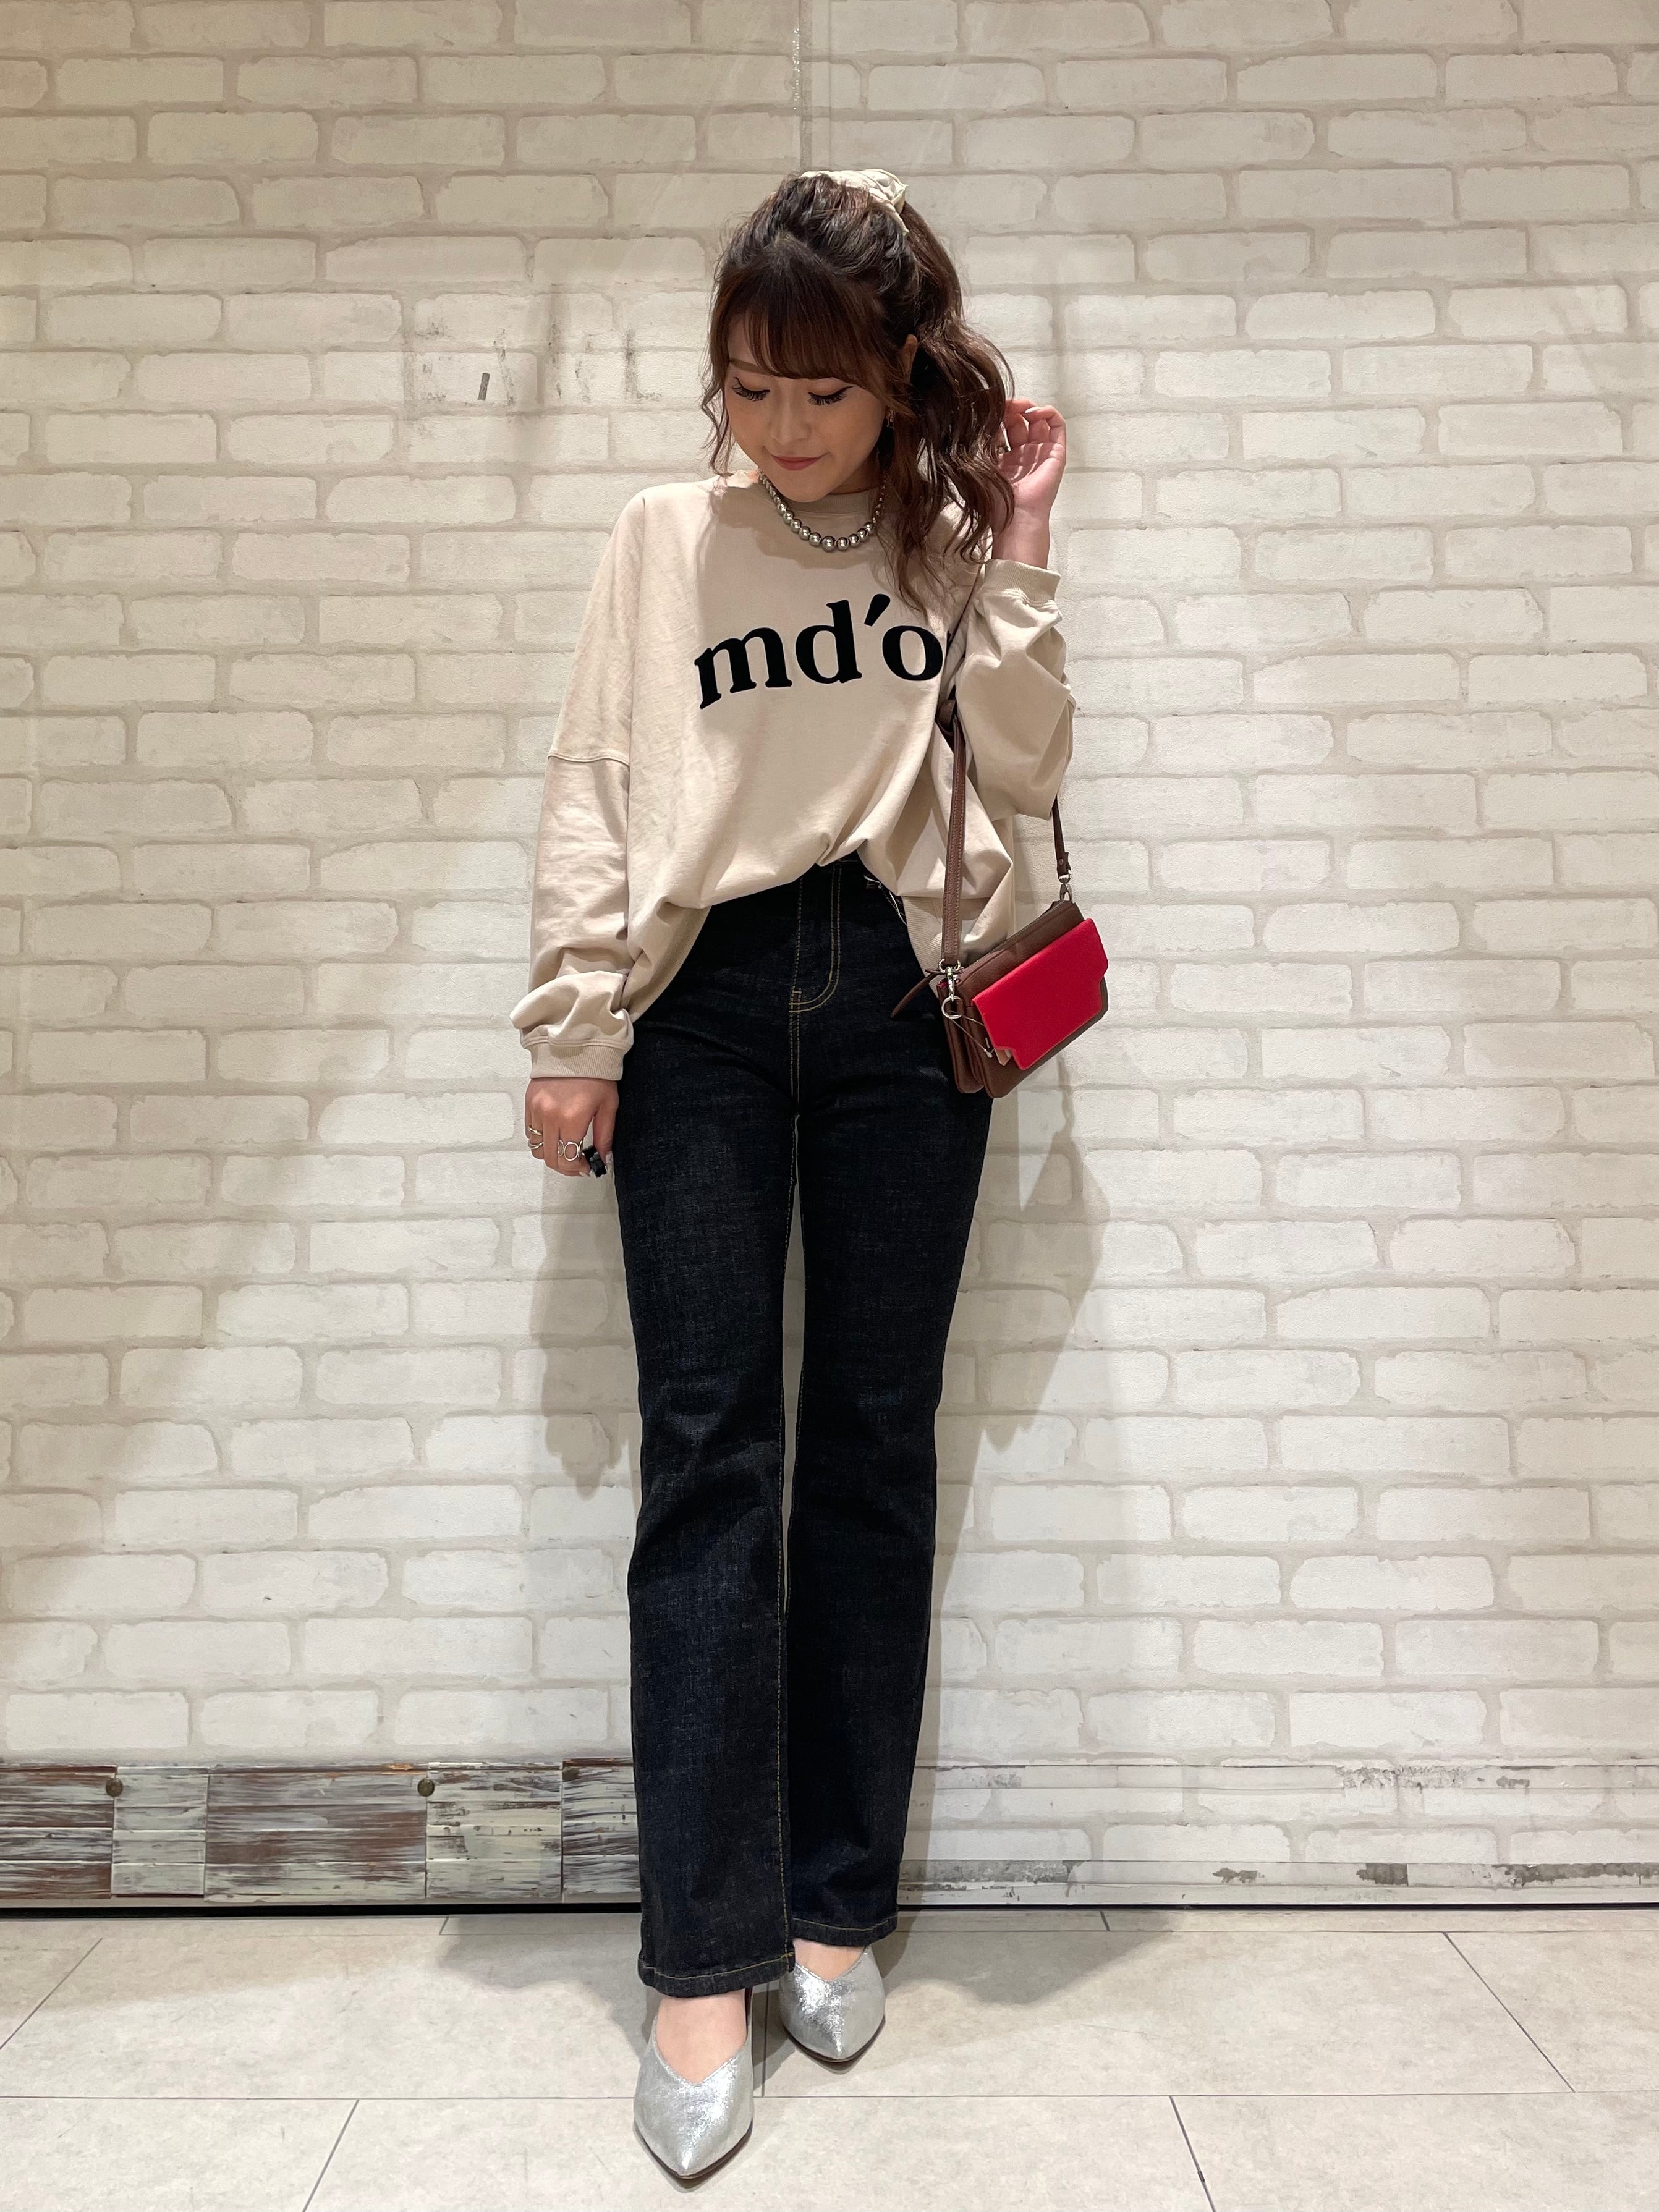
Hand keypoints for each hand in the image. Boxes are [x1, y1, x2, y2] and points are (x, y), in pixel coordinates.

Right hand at [526, 1076, 616, 1177]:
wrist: (576, 1048)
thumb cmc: (596, 1075)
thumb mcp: (608, 1106)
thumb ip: (605, 1135)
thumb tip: (603, 1158)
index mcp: (572, 1118)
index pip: (568, 1159)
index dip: (577, 1169)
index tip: (586, 1167)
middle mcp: (551, 1117)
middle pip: (551, 1158)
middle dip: (565, 1167)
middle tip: (576, 1164)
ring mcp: (537, 1110)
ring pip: (537, 1148)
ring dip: (551, 1154)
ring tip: (564, 1150)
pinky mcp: (529, 1103)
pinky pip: (530, 1132)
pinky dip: (541, 1139)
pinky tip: (554, 1135)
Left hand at [991, 399, 1065, 565]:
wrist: (1015, 517)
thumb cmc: (996, 500)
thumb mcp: (982, 466)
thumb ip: (984, 442)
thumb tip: (985, 419)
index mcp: (1006, 459)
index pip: (1004, 427)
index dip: (999, 415)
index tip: (990, 409)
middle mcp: (1024, 454)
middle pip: (1020, 421)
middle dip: (1012, 409)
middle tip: (1004, 406)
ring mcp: (1041, 453)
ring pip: (1038, 420)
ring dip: (1029, 408)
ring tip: (1019, 407)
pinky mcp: (1056, 453)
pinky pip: (1057, 425)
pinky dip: (1048, 412)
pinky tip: (1034, 413)